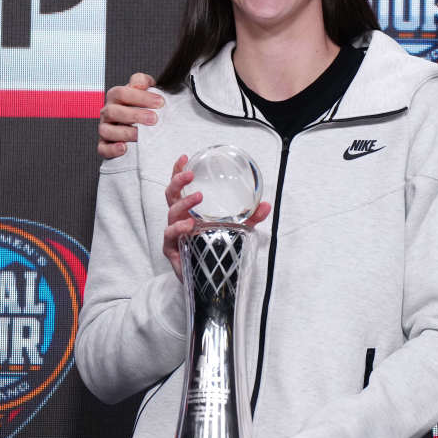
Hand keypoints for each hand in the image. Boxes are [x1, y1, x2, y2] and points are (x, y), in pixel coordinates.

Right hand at [97, 72, 162, 158]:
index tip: (160, 102)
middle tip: (154, 119)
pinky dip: (112, 149)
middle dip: (135, 115)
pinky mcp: (105, 145)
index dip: (141, 97)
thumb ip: (142, 82)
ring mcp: (105, 128)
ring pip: (106, 131)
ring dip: (125, 133)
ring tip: (141, 135)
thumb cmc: (142, 105)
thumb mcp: (144, 90)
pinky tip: (124, 148)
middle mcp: (108, 112)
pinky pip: (103, 148)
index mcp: (115, 97)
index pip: (122, 93)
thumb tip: (141, 83)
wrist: (140, 123)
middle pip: (113, 111)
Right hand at [162, 156, 271, 278]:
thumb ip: (251, 218)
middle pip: (171, 195)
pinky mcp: (172, 249)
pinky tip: (189, 224)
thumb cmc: (216, 249)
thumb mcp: (236, 230)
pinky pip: (170, 234)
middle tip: (191, 175)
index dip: (178, 172)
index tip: (184, 158)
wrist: (208, 280)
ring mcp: (174, 233)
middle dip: (178, 181)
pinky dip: (179, 227)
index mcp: (190, 210)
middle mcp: (179, 219)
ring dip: (184, 202)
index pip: (180, 188)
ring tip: (198, 196)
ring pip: (171, 212)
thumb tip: (267, 204)